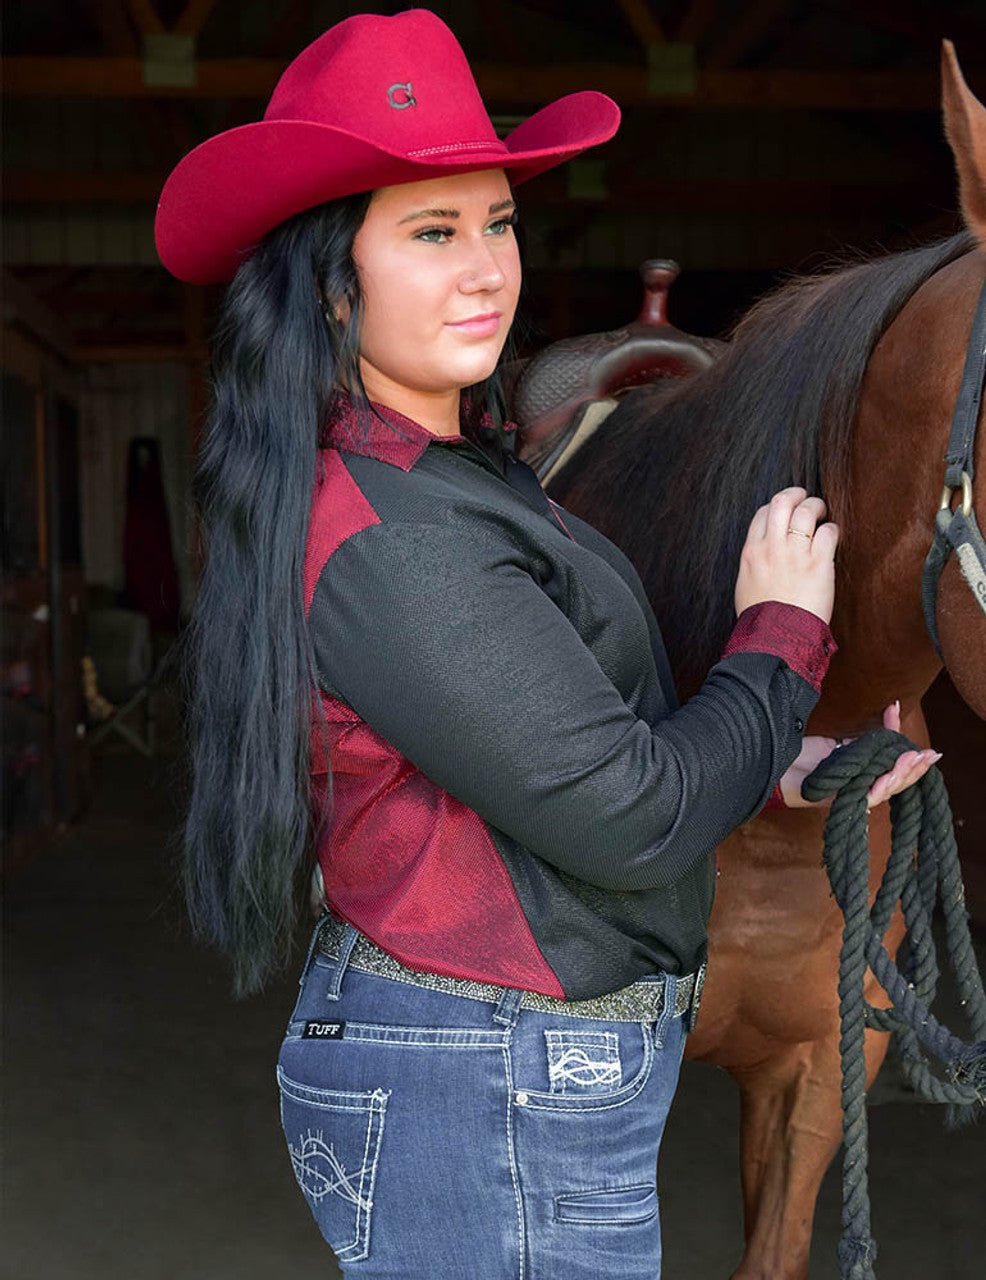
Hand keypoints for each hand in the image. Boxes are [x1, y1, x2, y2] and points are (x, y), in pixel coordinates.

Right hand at [735, 486, 838, 622]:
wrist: (774, 637)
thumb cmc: (760, 617)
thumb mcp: (746, 584)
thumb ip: (755, 563)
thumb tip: (764, 554)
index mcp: (751, 552)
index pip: (762, 513)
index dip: (776, 507)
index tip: (786, 512)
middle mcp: (771, 547)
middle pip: (782, 502)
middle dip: (796, 494)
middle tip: (805, 498)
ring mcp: (795, 554)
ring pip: (806, 511)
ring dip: (816, 506)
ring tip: (822, 513)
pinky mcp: (818, 564)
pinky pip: (828, 532)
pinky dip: (832, 530)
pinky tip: (833, 536)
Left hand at [777, 701, 941, 808]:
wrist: (780, 767)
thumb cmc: (809, 756)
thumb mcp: (846, 739)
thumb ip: (873, 732)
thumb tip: (894, 706)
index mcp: (869, 775)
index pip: (898, 769)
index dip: (916, 762)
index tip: (933, 752)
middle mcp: (866, 787)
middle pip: (898, 782)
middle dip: (915, 768)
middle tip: (927, 755)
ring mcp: (855, 796)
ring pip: (887, 789)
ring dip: (902, 774)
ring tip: (912, 759)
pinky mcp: (844, 802)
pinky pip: (866, 797)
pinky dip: (880, 787)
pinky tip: (888, 776)